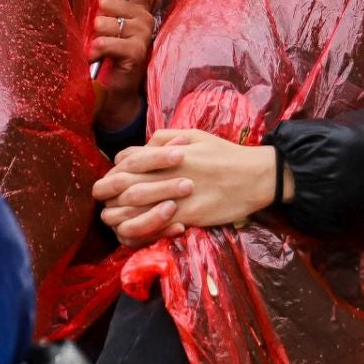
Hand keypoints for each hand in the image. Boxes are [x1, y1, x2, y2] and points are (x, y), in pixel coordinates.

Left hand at [91, 0, 154, 116]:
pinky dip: (95, 50)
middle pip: (109, 0)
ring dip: (92, 36)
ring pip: (104, 22)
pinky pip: (106, 42)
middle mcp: (144, 16)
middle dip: (94, 16)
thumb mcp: (108, 17)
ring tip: (94, 46)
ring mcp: (143, 34)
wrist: (113, 87)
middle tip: (94, 31)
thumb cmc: (107, 49)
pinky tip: (94, 56)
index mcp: (137, 3)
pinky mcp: (137, 52)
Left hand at [92, 129, 285, 245]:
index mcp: (165, 152)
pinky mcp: (188, 216)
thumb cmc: (224, 153)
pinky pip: (156, 227)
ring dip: (121, 216)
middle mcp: (166, 173)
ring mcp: (176, 196)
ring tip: (119, 219)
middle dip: (108, 196)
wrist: (256, 175)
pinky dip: (145, 229)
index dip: (114, 173)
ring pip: (133, 210)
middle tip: (107, 203)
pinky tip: (143, 229)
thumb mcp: (193, 134)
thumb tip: (141, 147)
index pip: (125, 162)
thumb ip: (163, 137)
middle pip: (121, 186)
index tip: (113, 181)